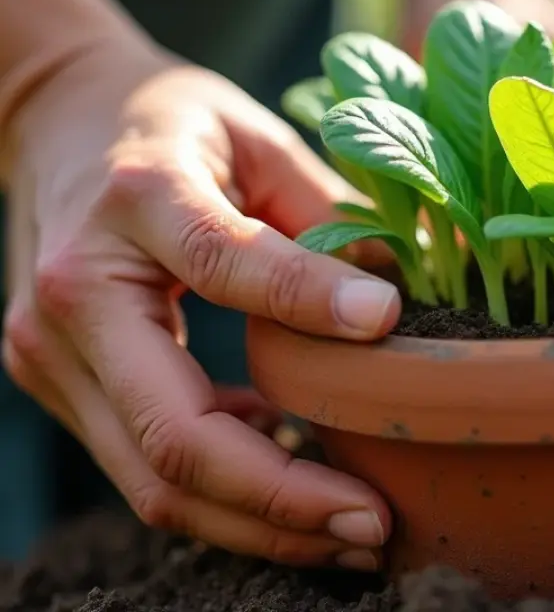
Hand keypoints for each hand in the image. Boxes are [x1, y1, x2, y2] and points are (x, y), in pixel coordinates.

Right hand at [2, 39, 398, 570]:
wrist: (55, 116)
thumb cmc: (170, 119)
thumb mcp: (256, 136)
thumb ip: (327, 213)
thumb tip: (407, 297)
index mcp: (136, 201)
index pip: (228, 267)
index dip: (313, 307)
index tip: (390, 330)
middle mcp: (75, 294)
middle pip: (177, 436)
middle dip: (286, 498)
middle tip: (377, 525)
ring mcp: (51, 352)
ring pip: (155, 479)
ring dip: (260, 522)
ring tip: (352, 532)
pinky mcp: (60, 384)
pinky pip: (146, 465)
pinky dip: (224, 493)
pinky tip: (296, 482)